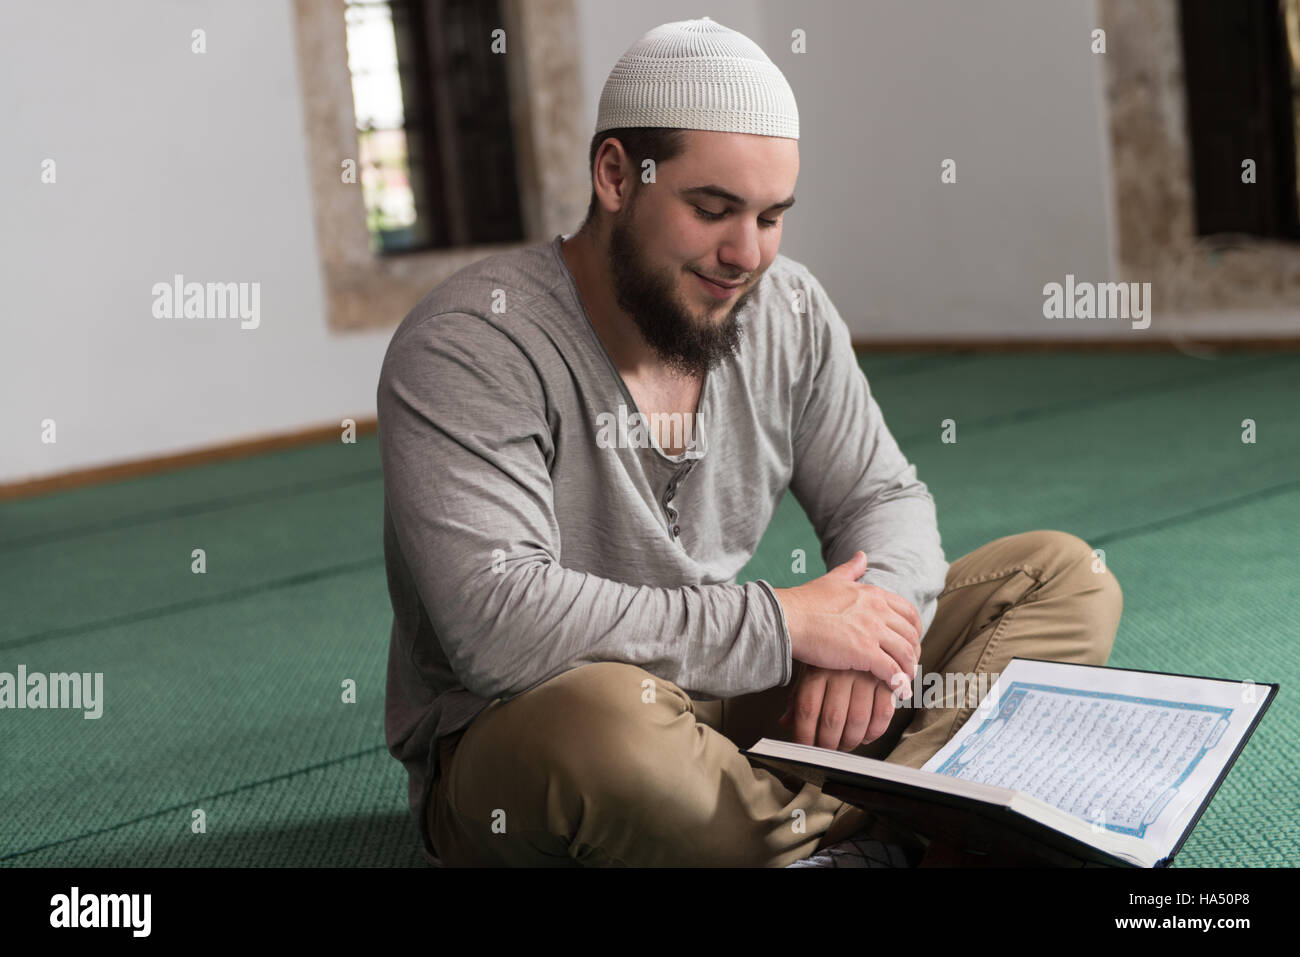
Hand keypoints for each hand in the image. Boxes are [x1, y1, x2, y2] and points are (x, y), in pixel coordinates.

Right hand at [772, 551, 921, 692]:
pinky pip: (892, 671)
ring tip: (905, 683)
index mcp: (873, 594)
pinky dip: (899, 683)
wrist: (787, 618)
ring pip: (905, 653)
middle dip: (914, 653)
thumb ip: (851, 569)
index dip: (914, 630)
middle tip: (908, 666)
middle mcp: (878, 610)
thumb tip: (862, 556)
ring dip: (909, 671)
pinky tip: (899, 692)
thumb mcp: (832, 580)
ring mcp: (872, 631)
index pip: (908, 612)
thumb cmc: (804, 602)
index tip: (909, 643)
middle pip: (910, 634)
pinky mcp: (864, 653)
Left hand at [778, 662, 897, 750]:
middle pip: (832, 719)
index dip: (804, 734)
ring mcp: (865, 675)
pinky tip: (867, 735)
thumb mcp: (810, 670)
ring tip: (846, 745)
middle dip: (829, 743)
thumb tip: (785, 723)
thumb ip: (798, 698)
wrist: (860, 623)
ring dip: (851, 740)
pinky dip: (875, 730)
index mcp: (818, 670)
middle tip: (828, 750)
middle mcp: (841, 672)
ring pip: (858, 720)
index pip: (807, 709)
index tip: (805, 747)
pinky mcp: (885, 678)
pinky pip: (883, 713)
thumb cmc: (830, 653)